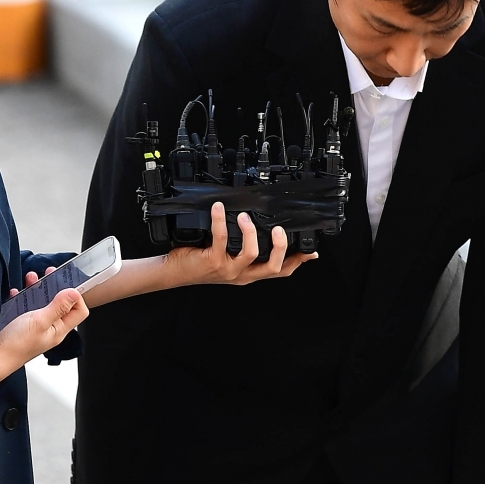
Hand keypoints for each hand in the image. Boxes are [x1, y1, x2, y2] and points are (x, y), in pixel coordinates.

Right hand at [0, 284, 86, 373]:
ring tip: (31, 278)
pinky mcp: (20, 326)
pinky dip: (22, 297)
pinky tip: (16, 292)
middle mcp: (49, 329)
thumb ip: (58, 306)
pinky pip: (25, 307)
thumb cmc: (16, 344)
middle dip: (56, 287)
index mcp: (59, 330)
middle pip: (60, 304)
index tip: (67, 283)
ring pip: (41, 303)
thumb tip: (75, 293)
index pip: (79, 312)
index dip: (76, 296)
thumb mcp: (40, 321)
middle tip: (49, 273)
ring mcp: (35, 327)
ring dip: (38, 289)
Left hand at [164, 202, 316, 286]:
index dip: (297, 262)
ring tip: (244, 216)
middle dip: (280, 248)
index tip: (310, 251)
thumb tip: (258, 225)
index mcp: (249, 273)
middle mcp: (242, 275)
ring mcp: (228, 270)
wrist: (174, 272)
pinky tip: (218, 209)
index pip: (280, 271)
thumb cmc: (199, 262)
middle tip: (278, 230)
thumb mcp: (227, 258)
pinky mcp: (213, 261)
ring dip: (251, 232)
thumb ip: (243, 247)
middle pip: (273, 268)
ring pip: (251, 254)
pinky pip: (221, 239)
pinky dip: (220, 221)